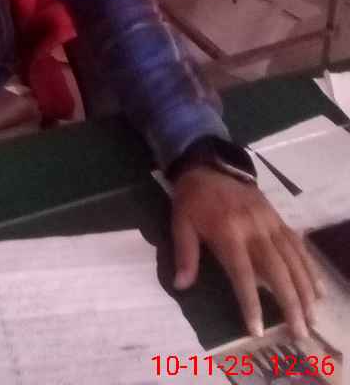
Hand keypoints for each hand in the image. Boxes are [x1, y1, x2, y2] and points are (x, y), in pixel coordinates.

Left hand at [171, 167, 324, 338]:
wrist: (208, 165)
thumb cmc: (193, 200)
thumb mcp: (180, 222)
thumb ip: (185, 254)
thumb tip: (181, 285)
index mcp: (228, 231)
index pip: (242, 273)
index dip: (250, 302)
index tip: (257, 329)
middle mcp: (254, 228)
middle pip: (277, 270)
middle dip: (290, 303)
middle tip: (300, 332)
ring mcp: (270, 222)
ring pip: (293, 259)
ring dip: (305, 290)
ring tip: (313, 317)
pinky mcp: (278, 218)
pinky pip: (297, 245)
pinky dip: (310, 267)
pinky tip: (318, 289)